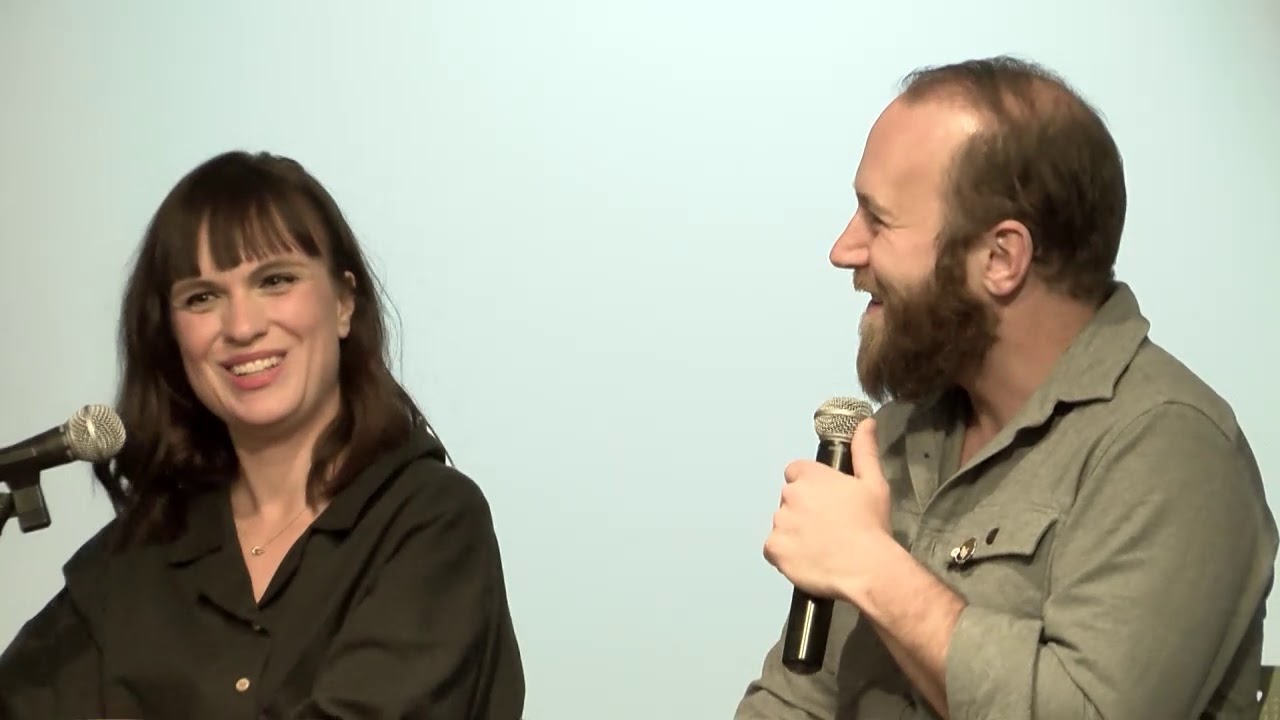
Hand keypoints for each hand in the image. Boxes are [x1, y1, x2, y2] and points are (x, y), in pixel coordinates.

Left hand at [763, 417, 892, 600]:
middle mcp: (789, 495)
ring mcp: (779, 522)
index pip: (796, 472)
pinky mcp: (773, 549)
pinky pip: (773, 549)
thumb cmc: (872, 525)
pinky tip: (807, 560)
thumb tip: (865, 422)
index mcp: (810, 475)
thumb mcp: (874, 484)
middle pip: (789, 498)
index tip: (828, 501)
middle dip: (803, 509)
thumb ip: (864, 451)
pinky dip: (785, 554)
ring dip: (794, 532)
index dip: (811, 486)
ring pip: (782, 523)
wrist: (867, 568)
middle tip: (828, 527)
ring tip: (821, 547)